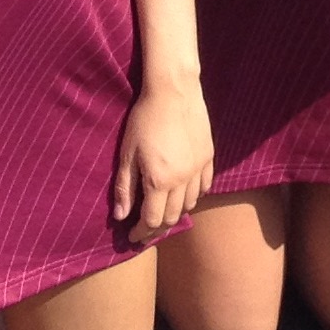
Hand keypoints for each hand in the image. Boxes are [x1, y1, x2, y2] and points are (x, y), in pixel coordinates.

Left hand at [113, 79, 212, 242]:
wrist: (173, 91)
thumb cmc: (144, 119)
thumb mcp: (127, 153)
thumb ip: (124, 187)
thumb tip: (121, 216)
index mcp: (159, 181)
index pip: (152, 220)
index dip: (141, 233)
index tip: (132, 237)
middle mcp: (183, 180)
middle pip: (173, 217)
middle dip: (158, 228)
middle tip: (146, 230)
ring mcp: (198, 169)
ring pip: (191, 203)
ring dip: (176, 213)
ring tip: (164, 212)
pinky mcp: (208, 156)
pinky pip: (205, 186)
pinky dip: (195, 195)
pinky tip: (186, 194)